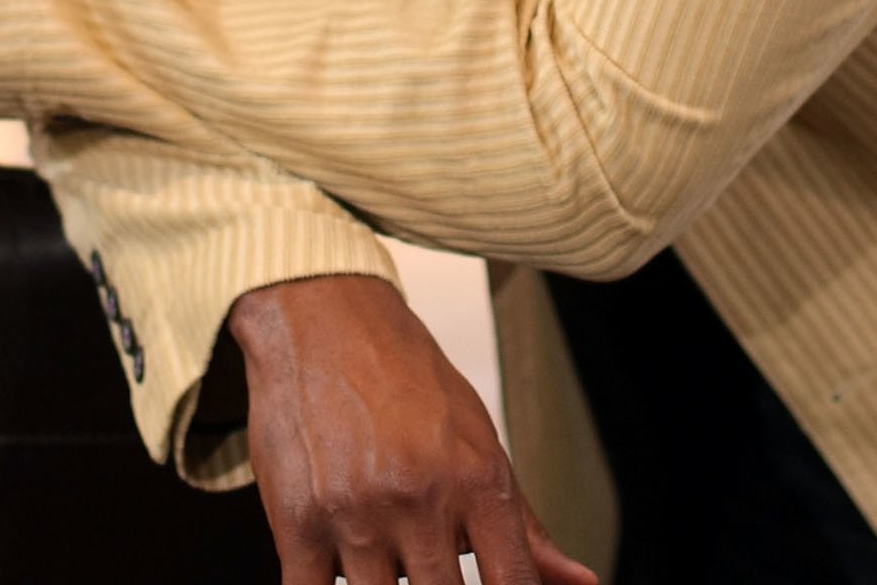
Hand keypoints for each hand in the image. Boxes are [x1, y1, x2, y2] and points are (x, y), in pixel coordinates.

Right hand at [231, 274, 594, 584]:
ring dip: (384, 584)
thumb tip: (579, 584)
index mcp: (476, 480)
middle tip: (426, 559)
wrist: (325, 318)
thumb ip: (527, 528)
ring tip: (385, 549)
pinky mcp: (297, 521)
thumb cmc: (406, 378)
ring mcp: (356, 513)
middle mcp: (420, 497)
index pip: (512, 583)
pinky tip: (340, 565)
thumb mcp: (482, 443)